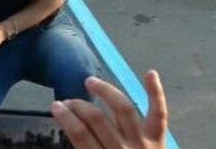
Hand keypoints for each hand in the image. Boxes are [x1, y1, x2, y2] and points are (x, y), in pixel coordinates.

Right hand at [50, 71, 167, 148]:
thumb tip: (71, 133)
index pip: (80, 135)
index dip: (65, 118)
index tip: (55, 106)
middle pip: (97, 119)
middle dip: (79, 106)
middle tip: (68, 101)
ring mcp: (144, 145)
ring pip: (124, 109)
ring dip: (105, 92)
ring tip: (90, 82)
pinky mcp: (161, 142)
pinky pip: (159, 114)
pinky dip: (156, 93)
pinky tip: (150, 73)